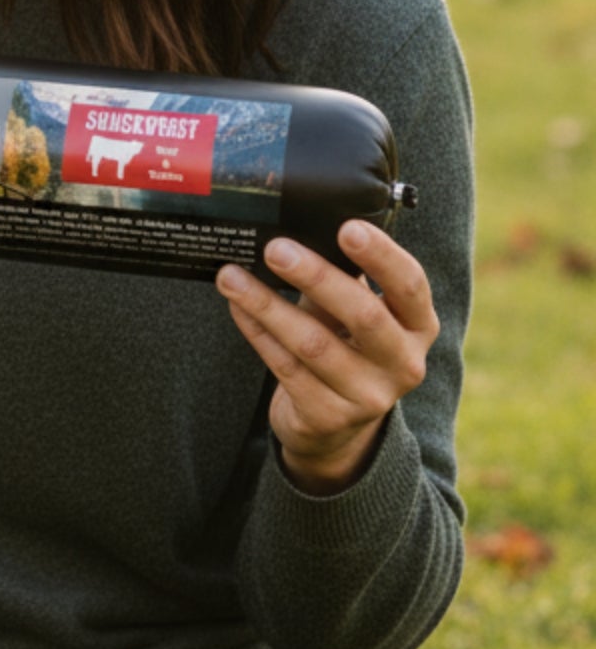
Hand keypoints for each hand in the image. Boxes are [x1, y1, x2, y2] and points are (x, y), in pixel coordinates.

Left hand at [216, 220, 438, 495]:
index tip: (348, 227)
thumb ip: (340, 276)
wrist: (335, 423)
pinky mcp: (329, 417)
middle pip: (364, 316)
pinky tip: (236, 305)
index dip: (382, 256)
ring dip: (267, 305)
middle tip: (276, 248)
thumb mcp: (353, 310)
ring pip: (314, 345)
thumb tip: (292, 224)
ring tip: (231, 275)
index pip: (410, 285)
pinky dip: (257, 331)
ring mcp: (369, 396)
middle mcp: (404, 363)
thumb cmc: (344, 343)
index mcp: (417, 325)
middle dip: (317, 277)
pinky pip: (286, 367)